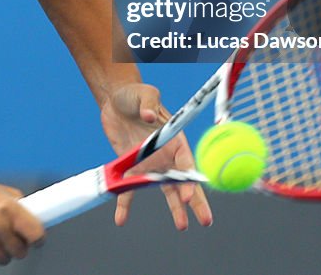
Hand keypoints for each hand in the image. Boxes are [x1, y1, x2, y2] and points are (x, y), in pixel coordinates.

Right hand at [0, 175, 44, 266]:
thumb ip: (17, 205)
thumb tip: (34, 218)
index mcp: (8, 208)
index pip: (35, 233)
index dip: (38, 238)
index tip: (36, 239)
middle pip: (20, 252)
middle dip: (18, 247)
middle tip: (11, 239)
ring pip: (4, 259)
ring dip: (1, 253)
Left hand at [100, 83, 212, 229]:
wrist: (115, 101)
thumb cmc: (135, 95)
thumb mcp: (144, 94)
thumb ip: (148, 103)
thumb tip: (148, 115)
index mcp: (174, 140)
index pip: (185, 163)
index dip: (188, 180)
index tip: (187, 195)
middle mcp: (166, 156)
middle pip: (183, 181)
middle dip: (194, 201)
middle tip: (205, 221)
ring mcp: (150, 164)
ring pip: (164, 190)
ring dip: (173, 208)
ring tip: (182, 226)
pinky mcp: (131, 168)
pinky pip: (129, 190)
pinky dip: (124, 205)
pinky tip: (120, 219)